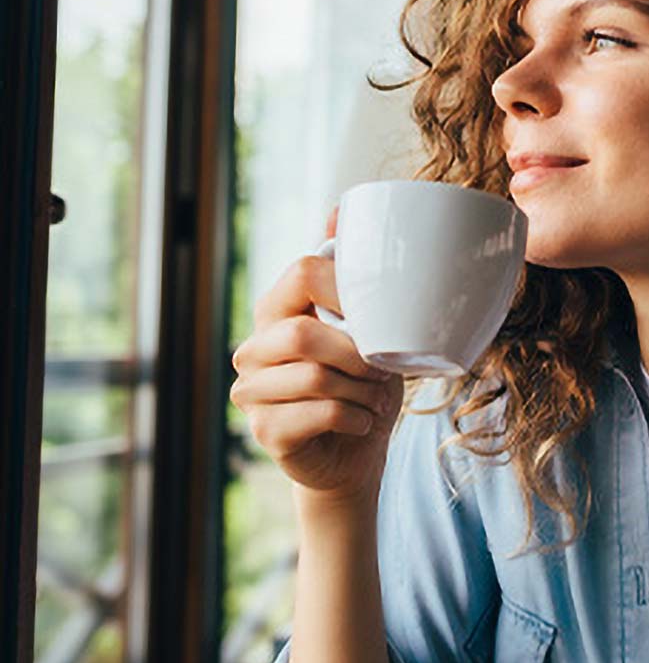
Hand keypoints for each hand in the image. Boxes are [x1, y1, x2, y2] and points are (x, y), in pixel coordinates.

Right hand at [230, 205, 404, 503]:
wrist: (355, 453)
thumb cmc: (361, 384)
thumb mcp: (367, 326)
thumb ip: (348, 275)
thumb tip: (338, 209)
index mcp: (277, 310)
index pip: (303, 272)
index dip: (348, 290)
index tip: (377, 320)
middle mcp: (253, 347)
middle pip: (304, 333)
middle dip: (358, 353)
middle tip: (382, 370)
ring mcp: (251, 391)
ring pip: (315, 376)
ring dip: (362, 390)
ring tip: (375, 397)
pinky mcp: (264, 430)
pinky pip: (321, 412)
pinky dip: (356, 417)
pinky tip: (362, 422)